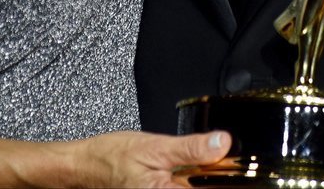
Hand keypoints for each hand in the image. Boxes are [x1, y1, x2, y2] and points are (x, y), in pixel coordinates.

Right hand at [74, 128, 230, 187]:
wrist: (88, 165)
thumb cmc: (113, 157)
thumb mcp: (155, 146)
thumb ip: (191, 147)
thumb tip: (222, 143)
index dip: (226, 177)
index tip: (235, 167)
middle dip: (212, 176)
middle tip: (210, 161)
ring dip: (202, 178)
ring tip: (194, 166)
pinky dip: (189, 181)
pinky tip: (187, 173)